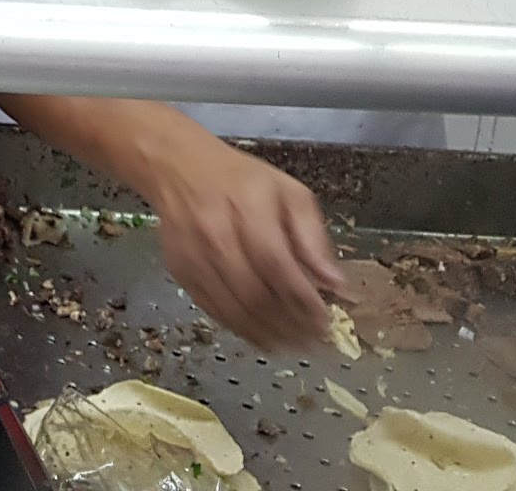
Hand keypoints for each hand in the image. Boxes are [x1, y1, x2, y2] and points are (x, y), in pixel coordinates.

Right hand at [145, 137, 347, 350]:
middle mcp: (214, 232)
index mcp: (247, 206)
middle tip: (314, 340)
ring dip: (267, 334)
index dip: (303, 299)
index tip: (326, 321)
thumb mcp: (289, 193)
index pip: (277, 264)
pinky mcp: (181, 272)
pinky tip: (263, 337)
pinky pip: (214, 310)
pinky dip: (241, 329)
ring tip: (294, 345)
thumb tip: (335, 283)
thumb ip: (313, 236)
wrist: (179, 169)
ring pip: (233, 309)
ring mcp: (193, 255)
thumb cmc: (241, 180)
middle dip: (289, 324)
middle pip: (254, 293)